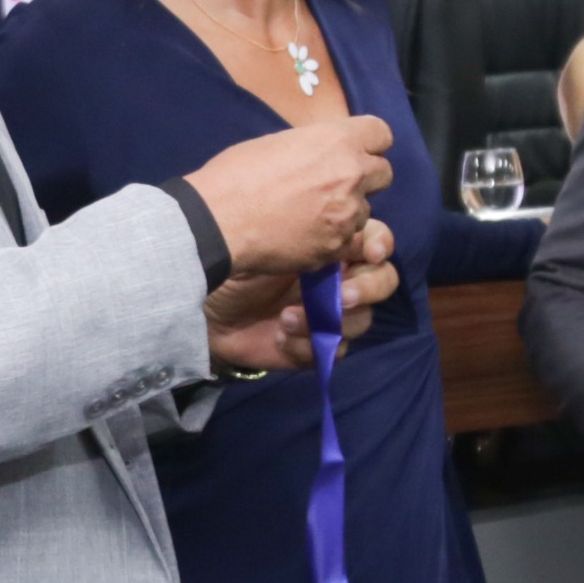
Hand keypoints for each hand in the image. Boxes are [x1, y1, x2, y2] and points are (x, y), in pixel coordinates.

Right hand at [185, 118, 391, 277]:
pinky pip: (346, 241)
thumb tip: (322, 154)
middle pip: (384, 173)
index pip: (382, 134)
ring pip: (365, 211)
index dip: (369, 143)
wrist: (219, 221)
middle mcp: (352, 175)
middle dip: (364, 178)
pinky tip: (302, 236)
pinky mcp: (336, 247)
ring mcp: (347, 215)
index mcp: (338, 141)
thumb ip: (314, 147)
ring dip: (346, 211)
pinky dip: (330, 239)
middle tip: (334, 185)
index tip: (355, 151)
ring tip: (311, 214)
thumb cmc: (238, 175)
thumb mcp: (279, 143)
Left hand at [205, 223, 393, 372]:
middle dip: (368, 288)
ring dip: (331, 320)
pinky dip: (308, 345)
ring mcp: (328, 313)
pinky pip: (334, 351)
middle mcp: (336, 277)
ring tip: (288, 318)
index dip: (380, 245)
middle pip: (382, 281)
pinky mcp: (315, 345)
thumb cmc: (234, 260)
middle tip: (342, 296)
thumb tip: (344, 232)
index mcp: (331, 244)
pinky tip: (280, 336)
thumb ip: (310, 232)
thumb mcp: (272, 238)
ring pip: (362, 320)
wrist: (201, 302)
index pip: (375, 241)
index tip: (371, 251)